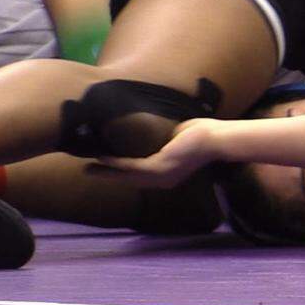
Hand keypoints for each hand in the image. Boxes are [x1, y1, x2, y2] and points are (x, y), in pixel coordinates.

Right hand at [90, 118, 219, 187]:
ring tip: (88, 166)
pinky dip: (116, 163)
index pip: (139, 174)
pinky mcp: (160, 168)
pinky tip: (102, 157)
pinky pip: (132, 167)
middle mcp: (164, 180)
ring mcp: (162, 176)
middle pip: (129, 179)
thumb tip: (149, 124)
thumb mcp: (176, 135)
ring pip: (127, 176)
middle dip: (108, 175)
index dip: (120, 171)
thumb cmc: (203, 134)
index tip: (104, 166)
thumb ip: (162, 136)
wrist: (217, 138)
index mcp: (168, 173)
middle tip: (87, 170)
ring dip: (106, 171)